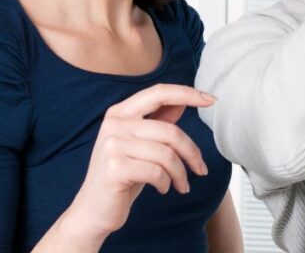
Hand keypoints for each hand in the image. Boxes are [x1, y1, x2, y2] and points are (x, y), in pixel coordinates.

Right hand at [58, 84, 214, 246]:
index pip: (159, 93)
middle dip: (191, 153)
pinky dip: (167, 183)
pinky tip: (163, 188)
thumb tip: (183, 101)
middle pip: (170, 131)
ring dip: (180, 173)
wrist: (93, 211)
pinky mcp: (115, 168)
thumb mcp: (141, 145)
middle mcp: (114, 124)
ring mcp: (113, 145)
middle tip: (201, 169)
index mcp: (120, 112)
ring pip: (166, 154)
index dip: (187, 93)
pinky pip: (157, 172)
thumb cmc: (123, 175)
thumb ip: (157, 121)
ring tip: (181, 185)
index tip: (211, 99)